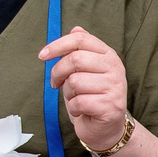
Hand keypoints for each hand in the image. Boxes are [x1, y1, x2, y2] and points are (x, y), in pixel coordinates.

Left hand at [40, 27, 132, 152]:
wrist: (106, 128)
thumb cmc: (92, 97)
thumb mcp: (85, 71)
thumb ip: (81, 50)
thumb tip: (75, 28)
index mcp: (108, 55)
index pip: (81, 40)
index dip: (58, 45)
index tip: (42, 55)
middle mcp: (115, 69)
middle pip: (75, 59)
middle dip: (58, 72)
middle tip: (56, 83)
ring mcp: (115, 88)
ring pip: (75, 82)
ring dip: (68, 93)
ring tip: (76, 98)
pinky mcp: (110, 107)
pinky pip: (78, 102)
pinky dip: (74, 108)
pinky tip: (82, 110)